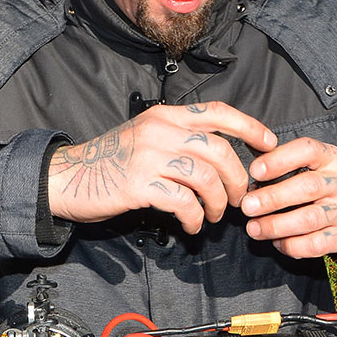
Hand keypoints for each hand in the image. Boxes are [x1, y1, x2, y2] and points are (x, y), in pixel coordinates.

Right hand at [47, 102, 276, 233]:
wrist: (67, 177)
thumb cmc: (110, 162)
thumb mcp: (146, 136)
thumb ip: (179, 138)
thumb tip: (221, 156)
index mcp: (165, 115)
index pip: (218, 111)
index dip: (250, 126)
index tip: (270, 144)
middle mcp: (160, 130)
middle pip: (220, 150)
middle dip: (238, 178)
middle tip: (239, 199)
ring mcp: (149, 156)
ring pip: (206, 177)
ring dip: (218, 202)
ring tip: (214, 215)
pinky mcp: (140, 184)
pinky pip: (183, 201)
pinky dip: (195, 217)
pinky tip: (193, 225)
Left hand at [240, 137, 336, 257]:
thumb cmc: (329, 185)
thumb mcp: (319, 165)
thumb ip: (290, 166)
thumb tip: (247, 177)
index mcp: (331, 158)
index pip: (307, 150)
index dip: (279, 159)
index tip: (254, 171)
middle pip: (307, 187)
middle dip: (273, 197)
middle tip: (247, 206)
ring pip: (310, 218)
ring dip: (277, 225)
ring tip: (253, 228)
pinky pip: (316, 244)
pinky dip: (292, 246)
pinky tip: (277, 242)